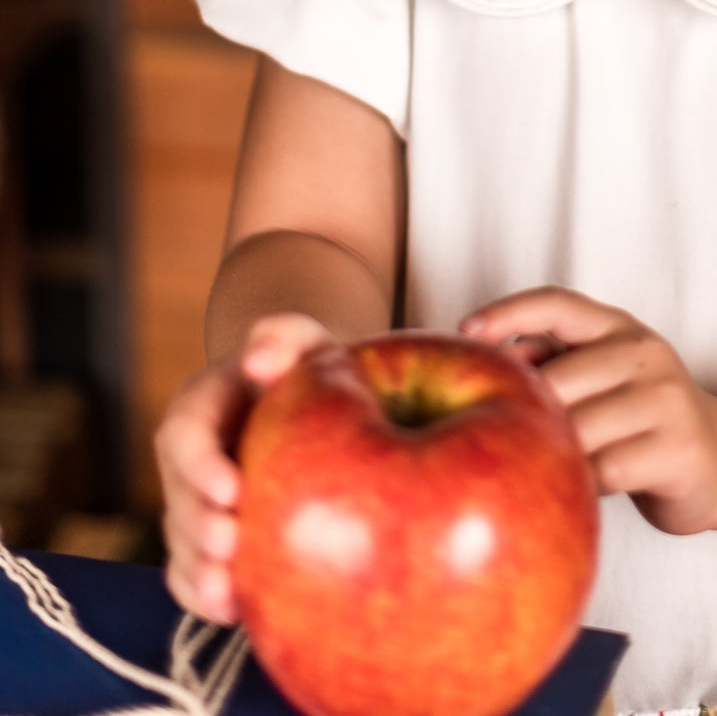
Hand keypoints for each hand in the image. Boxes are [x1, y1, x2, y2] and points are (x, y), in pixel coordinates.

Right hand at [155, 313, 333, 621]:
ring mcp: (193, 505)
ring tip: (229, 590)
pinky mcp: (208, 541)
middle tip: (232, 542)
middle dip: (200, 526)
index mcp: (200, 406)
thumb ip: (282, 335)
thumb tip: (260, 357)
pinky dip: (204, 596)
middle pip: (178, 498)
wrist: (308, 403)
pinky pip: (190, 575)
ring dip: (200, 570)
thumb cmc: (305, 368)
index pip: (186, 434)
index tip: (231, 489)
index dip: (200, 466)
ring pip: (180, 543)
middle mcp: (188, 461)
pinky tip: (232, 609)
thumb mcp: (302, 339)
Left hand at [461, 287, 716, 536]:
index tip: (465, 329)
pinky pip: (609, 470)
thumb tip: (488, 363)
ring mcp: (666, 399)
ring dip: (557, 456)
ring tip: (547, 472)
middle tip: (506, 444)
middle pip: (561, 379)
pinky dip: (585, 486)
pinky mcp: (679, 449)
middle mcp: (645, 353)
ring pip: (583, 429)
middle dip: (530, 415)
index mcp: (618, 328)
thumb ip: (551, 365)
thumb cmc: (637, 420)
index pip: (558, 304)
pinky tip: (581, 493)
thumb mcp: (600, 379)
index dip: (509, 310)